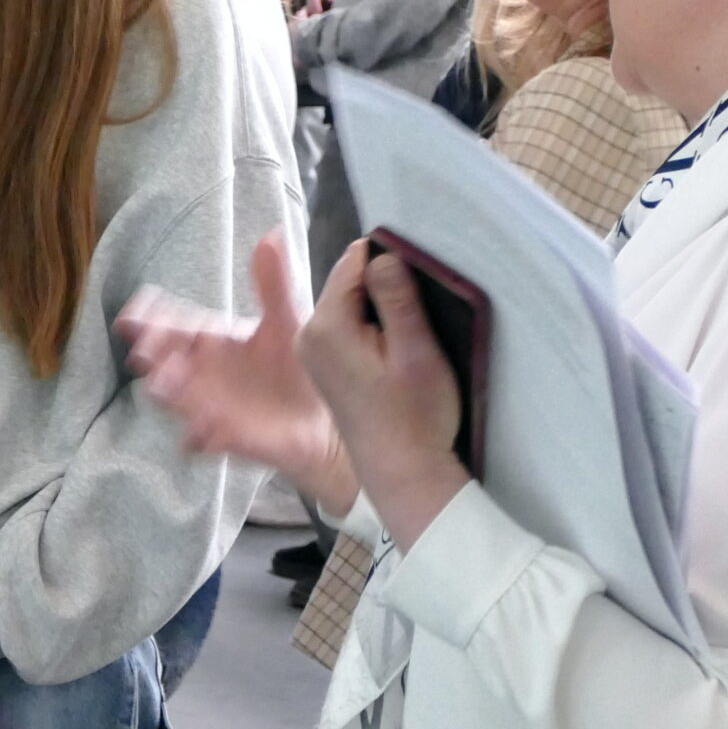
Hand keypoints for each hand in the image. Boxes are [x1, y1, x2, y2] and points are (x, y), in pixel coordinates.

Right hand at [117, 230, 356, 511]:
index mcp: (212, 340)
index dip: (149, 319)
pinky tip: (201, 433)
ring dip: (168, 393)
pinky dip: (198, 436)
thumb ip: (273, 283)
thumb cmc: (297, 367)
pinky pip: (203, 439)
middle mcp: (202, 373)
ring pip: (175, 399)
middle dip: (151, 355)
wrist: (322, 418)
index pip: (172, 325)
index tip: (133, 315)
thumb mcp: (287, 320)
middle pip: (163, 361)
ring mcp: (208, 406)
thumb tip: (271, 235)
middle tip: (145, 351)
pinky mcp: (225, 437)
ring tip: (166, 386)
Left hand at [298, 242, 468, 550]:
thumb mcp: (416, 351)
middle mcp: (309, 336)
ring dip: (381, 311)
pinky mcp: (325, 368)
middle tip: (417, 325)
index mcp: (326, 327)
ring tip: (406, 348)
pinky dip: (372, 330)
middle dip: (385, 288)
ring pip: (351, 303)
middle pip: (350, 281)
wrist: (404, 476)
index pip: (355, 260)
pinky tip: (394, 359)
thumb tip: (383, 253)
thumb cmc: (416, 419)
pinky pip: (348, 327)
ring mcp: (313, 353)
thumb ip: (396, 297)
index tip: (418, 293)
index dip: (392, 265)